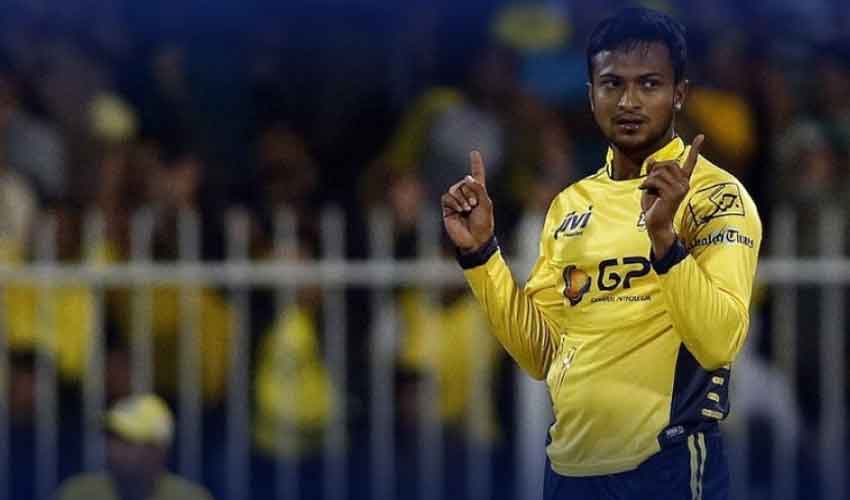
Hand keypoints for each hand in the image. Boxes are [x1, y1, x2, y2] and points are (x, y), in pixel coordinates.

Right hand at [441, 151, 494, 252]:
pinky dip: (454, 202)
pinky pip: (447, 197)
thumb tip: (466, 177)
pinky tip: (460, 210)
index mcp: (479, 193)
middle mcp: (467, 195)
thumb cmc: (483, 224)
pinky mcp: (448, 208)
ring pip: (455, 189)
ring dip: (462, 198)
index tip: (474, 153)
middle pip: (464, 182)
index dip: (476, 164)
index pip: (477, 175)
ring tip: (467, 210)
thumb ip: (478, 189)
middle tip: (474, 206)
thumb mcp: (486, 204)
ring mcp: (457, 201)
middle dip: (470, 192)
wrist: (474, 240)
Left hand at [639, 135, 703, 256]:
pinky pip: (656, 180)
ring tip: (648, 189)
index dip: (695, 148)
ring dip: (649, 178)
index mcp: (682, 180)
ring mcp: (681, 188)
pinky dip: (646, 183)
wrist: (655, 223)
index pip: (690, 162)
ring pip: (660, 171)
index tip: (701, 136)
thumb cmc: (654, 206)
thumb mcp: (652, 185)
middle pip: (668, 163)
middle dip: (654, 170)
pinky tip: (644, 190)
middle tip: (649, 183)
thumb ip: (654, 172)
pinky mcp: (674, 193)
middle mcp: (684, 183)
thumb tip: (653, 159)